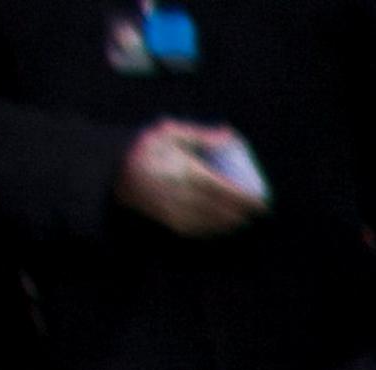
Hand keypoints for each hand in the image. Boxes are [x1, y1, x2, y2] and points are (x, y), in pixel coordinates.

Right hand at [115, 121, 264, 238]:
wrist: (113, 173)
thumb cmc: (144, 149)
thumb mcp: (169, 133)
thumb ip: (201, 136)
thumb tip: (229, 134)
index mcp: (188, 173)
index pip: (226, 190)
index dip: (247, 199)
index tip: (262, 201)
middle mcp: (185, 197)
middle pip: (223, 210)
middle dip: (243, 213)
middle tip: (259, 211)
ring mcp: (178, 213)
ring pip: (214, 223)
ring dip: (233, 223)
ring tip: (246, 218)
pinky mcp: (171, 224)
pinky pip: (200, 230)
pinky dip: (216, 229)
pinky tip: (224, 225)